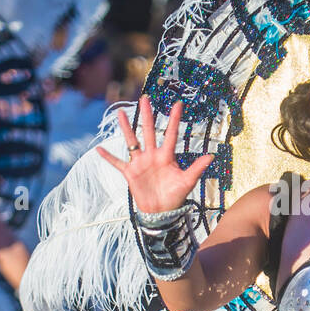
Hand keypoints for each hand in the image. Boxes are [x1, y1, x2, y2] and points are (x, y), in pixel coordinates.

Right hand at [96, 94, 212, 213]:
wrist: (161, 211)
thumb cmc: (175, 196)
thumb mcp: (187, 181)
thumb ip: (197, 168)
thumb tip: (211, 156)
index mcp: (167, 156)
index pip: (171, 134)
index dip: (174, 119)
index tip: (178, 104)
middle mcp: (152, 155)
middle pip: (149, 131)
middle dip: (147, 115)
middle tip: (145, 98)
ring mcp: (140, 163)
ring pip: (132, 141)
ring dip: (126, 128)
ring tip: (120, 113)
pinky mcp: (130, 173)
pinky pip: (117, 163)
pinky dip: (108, 157)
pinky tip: (98, 149)